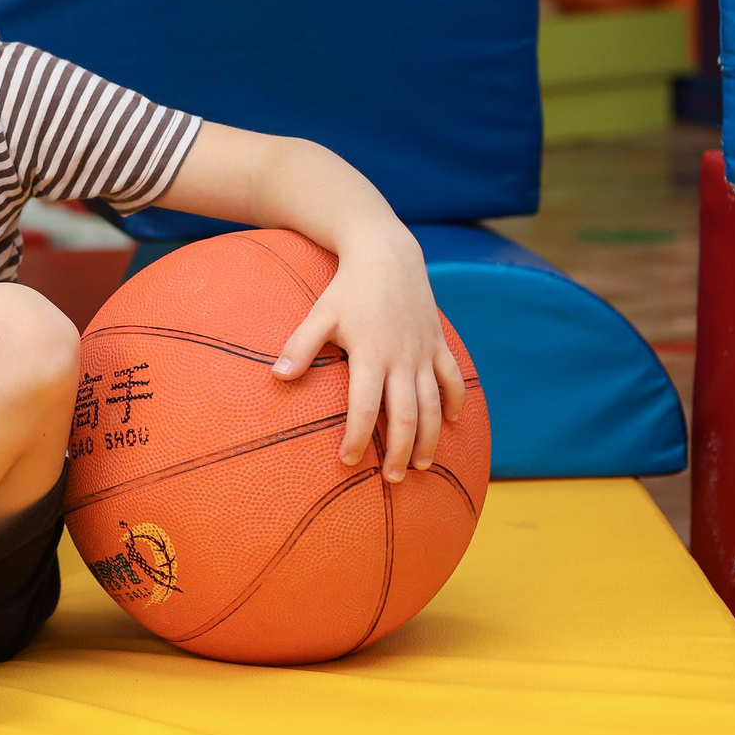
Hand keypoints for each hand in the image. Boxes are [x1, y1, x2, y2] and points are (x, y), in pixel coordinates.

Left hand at [270, 224, 466, 482]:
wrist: (387, 254)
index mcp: (371, 354)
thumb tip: (278, 377)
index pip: (363, 407)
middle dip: (399, 451)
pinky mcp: (439, 344)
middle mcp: (402, 358)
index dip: (357, 437)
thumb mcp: (320, 314)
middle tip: (392, 479)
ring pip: (433, 405)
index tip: (348, 461)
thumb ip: (301, 346)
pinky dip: (455, 403)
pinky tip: (452, 424)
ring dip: (430, 438)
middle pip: (406, 416)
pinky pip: (453, 379)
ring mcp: (424, 352)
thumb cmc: (348, 288)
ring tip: (421, 465)